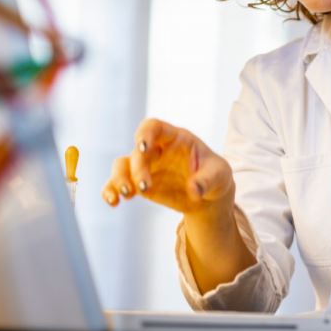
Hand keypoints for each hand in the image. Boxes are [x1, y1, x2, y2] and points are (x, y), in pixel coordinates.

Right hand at [102, 119, 234, 215]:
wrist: (208, 195)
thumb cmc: (215, 176)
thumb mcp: (219, 175)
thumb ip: (207, 180)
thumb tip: (194, 190)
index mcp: (175, 138)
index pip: (154, 127)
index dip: (145, 134)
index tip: (143, 147)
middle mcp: (156, 149)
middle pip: (138, 152)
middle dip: (137, 168)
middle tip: (144, 188)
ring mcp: (145, 166)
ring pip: (122, 165)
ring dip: (119, 178)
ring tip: (126, 195)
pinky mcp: (138, 184)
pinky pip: (117, 184)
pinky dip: (110, 191)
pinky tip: (112, 203)